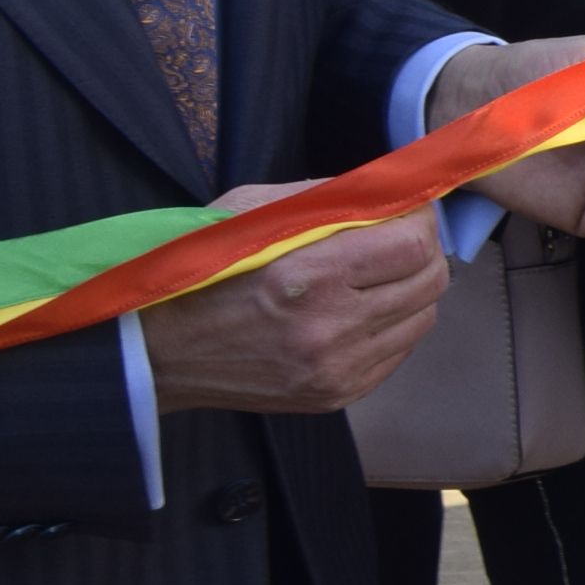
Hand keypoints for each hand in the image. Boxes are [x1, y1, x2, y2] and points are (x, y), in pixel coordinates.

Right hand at [141, 191, 448, 413]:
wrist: (153, 353)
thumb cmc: (198, 271)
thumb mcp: (248, 212)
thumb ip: (327, 197)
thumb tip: (391, 189)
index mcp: (307, 277)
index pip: (414, 244)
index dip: (420, 219)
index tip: (406, 208)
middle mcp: (330, 330)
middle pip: (431, 281)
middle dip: (422, 251)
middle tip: (394, 238)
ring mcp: (336, 370)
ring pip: (423, 317)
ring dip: (409, 288)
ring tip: (371, 275)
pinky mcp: (337, 395)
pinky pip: (399, 350)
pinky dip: (392, 323)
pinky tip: (356, 310)